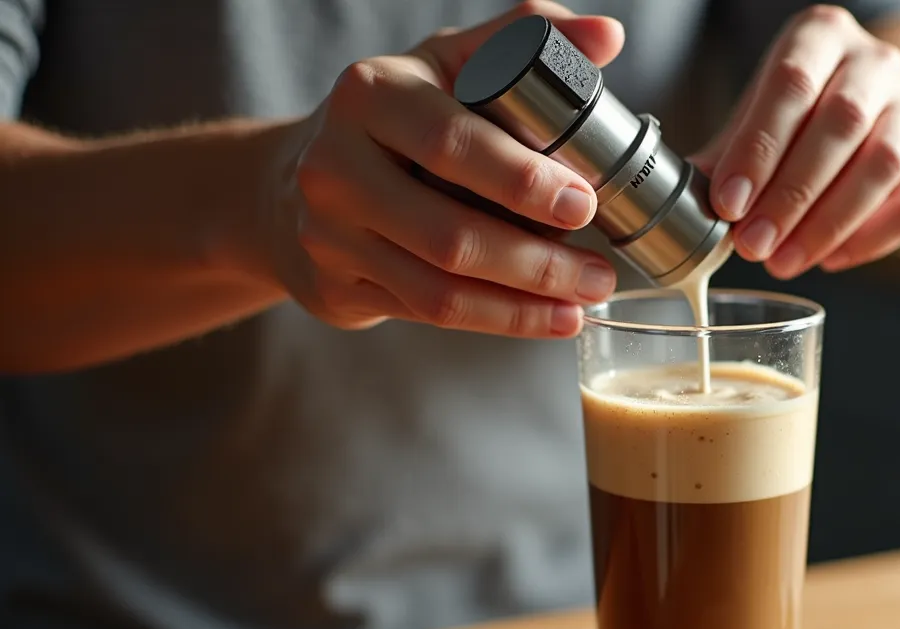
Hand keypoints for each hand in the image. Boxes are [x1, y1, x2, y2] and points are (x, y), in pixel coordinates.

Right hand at [270, 1, 623, 336]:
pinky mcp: (335, 286)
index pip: (451, 144)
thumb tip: (608, 37)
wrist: (290, 180)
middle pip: (448, 233)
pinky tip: (543, 317)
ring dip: (522, 303)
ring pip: (438, 288)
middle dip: (536, 262)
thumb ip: (525, 39)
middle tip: (598, 273)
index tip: (583, 203)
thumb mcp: (448, 61)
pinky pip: (427, 314)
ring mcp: (328, 233)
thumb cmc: (394, 117)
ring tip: (582, 303)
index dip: (522, 181)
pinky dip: (494, 319)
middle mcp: (336, 164)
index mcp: (370, 94)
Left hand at [691, 4, 899, 278]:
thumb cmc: (796, 111)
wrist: (868, 103)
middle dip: (791, 194)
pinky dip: (868, 240)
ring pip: (881, 167)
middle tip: (753, 245)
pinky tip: (827, 260)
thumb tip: (682, 209)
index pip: (791, 85)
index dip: (759, 149)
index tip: (729, 204)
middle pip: (841, 125)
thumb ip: (724, 155)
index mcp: (821, 36)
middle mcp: (876, 64)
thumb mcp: (755, 113)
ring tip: (782, 261)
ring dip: (828, 223)